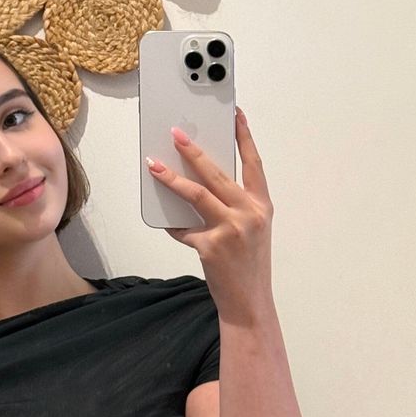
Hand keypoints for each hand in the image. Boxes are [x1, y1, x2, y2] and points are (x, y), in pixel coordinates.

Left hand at [145, 105, 273, 320]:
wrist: (248, 302)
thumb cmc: (247, 264)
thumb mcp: (250, 230)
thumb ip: (232, 206)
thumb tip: (198, 182)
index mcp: (261, 206)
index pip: (253, 163)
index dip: (244, 137)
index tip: (235, 114)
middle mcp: (249, 214)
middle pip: (217, 173)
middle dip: (193, 150)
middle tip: (176, 134)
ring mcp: (231, 230)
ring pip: (196, 194)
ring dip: (171, 178)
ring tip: (154, 165)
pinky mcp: (211, 246)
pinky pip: (183, 229)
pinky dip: (173, 226)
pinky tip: (166, 222)